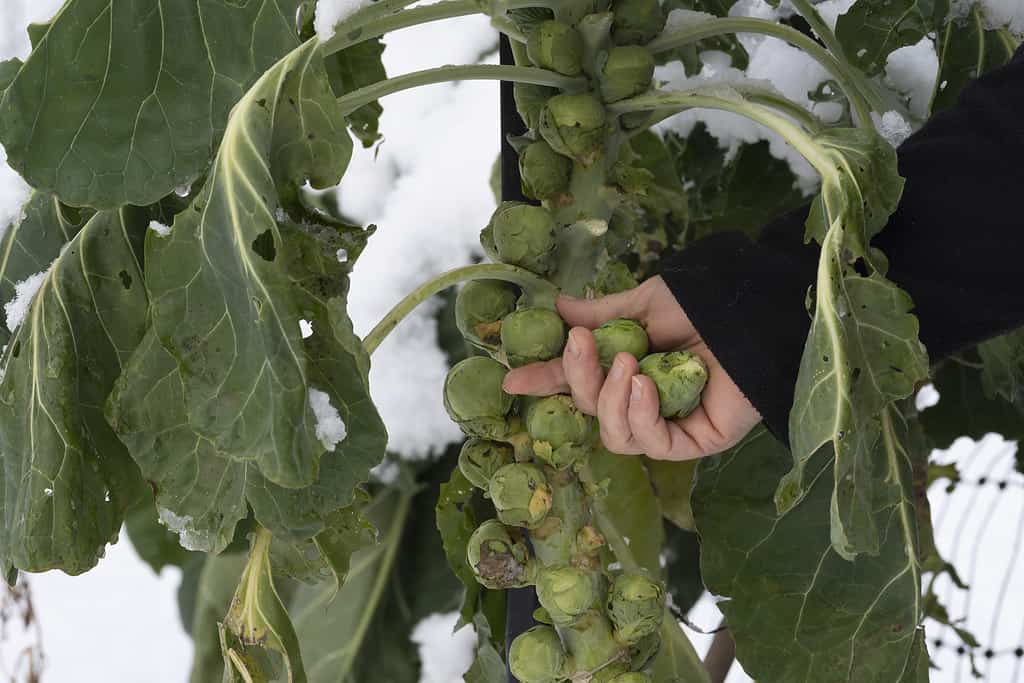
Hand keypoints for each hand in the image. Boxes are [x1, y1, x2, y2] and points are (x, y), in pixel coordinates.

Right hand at [502, 276, 760, 460]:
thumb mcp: (642, 305)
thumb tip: (556, 309)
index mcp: (628, 370)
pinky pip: (654, 443)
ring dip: (609, 398)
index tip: (512, 377)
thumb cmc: (704, 303)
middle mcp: (643, 402)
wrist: (754, 308)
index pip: (579, 383)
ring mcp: (668, 424)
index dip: (547, 381)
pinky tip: (642, 386)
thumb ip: (600, 316)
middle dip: (578, 378)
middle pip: (591, 410)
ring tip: (628, 363)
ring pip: (616, 434)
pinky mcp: (695, 440)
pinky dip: (639, 415)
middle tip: (580, 343)